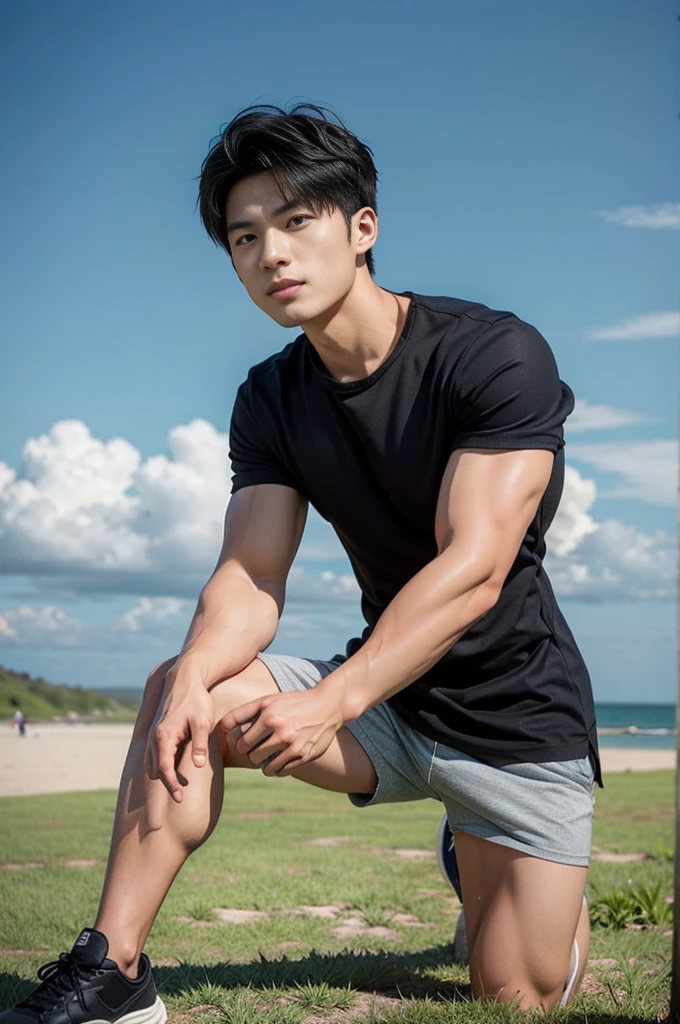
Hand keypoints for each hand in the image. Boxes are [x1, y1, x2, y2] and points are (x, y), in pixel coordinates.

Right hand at [145, 667, 214, 801]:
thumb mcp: (203, 722)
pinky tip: (174, 768)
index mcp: (164, 736)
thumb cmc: (196, 700)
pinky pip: (154, 755)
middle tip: (181, 797)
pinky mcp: (157, 732)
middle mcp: (154, 737)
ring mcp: (154, 734)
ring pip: (152, 763)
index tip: (180, 798)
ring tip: (178, 787)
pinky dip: (161, 765)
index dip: (172, 785)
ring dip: (163, 774)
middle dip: (166, 784)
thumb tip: (197, 765)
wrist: (185, 678)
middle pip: (155, 769)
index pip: (164, 768)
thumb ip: (200, 744)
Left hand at [219, 686, 345, 776]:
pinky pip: (281, 771)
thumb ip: (242, 713)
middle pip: (252, 757)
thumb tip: (220, 728)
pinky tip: (282, 757)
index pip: (241, 743)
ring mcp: (294, 746)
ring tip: (269, 755)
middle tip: (258, 749)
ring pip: (266, 769)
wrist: (327, 705)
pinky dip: (278, 768)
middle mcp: (281, 731)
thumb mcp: (267, 701)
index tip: (246, 742)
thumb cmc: (291, 703)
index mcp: (268, 716)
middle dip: (252, 755)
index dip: (241, 745)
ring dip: (264, 765)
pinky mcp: (305, 756)